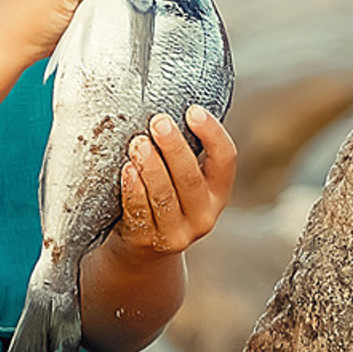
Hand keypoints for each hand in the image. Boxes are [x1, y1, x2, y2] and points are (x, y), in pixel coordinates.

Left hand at [111, 107, 236, 258]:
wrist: (141, 251)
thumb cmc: (161, 199)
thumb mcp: (181, 179)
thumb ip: (181, 151)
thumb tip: (167, 99)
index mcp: (218, 192)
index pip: (226, 159)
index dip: (212, 133)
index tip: (192, 110)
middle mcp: (204, 215)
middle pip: (191, 177)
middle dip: (175, 147)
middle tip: (158, 121)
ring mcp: (178, 234)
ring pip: (165, 196)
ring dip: (151, 167)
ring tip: (138, 143)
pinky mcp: (149, 243)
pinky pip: (140, 213)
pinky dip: (133, 190)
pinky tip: (127, 170)